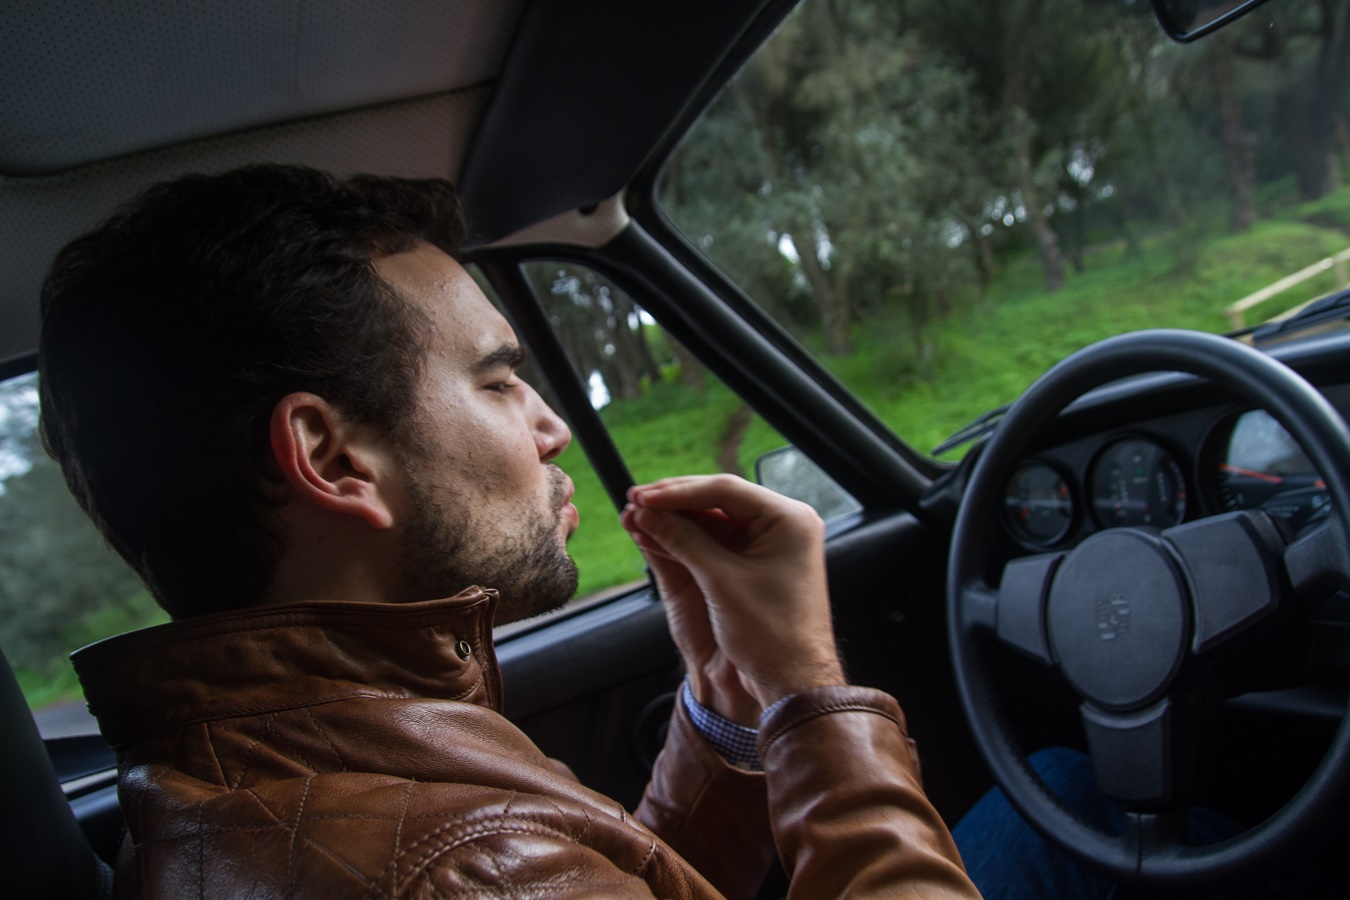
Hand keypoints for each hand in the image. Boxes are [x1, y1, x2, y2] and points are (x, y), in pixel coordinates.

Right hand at [621, 475, 844, 721]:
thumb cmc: (772, 636)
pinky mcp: (748, 565)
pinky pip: (711, 543)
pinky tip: (648, 533)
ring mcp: (764, 545)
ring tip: (632, 515)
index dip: (680, 491)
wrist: (789, 683)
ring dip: (671, 521)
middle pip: (716, 500)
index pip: (726, 489)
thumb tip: (646, 513)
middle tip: (635, 500)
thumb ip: (682, 541)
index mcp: (788, 520)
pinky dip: (680, 541)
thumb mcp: (721, 581)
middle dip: (673, 503)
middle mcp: (779, 525)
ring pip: (710, 521)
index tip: (645, 496)